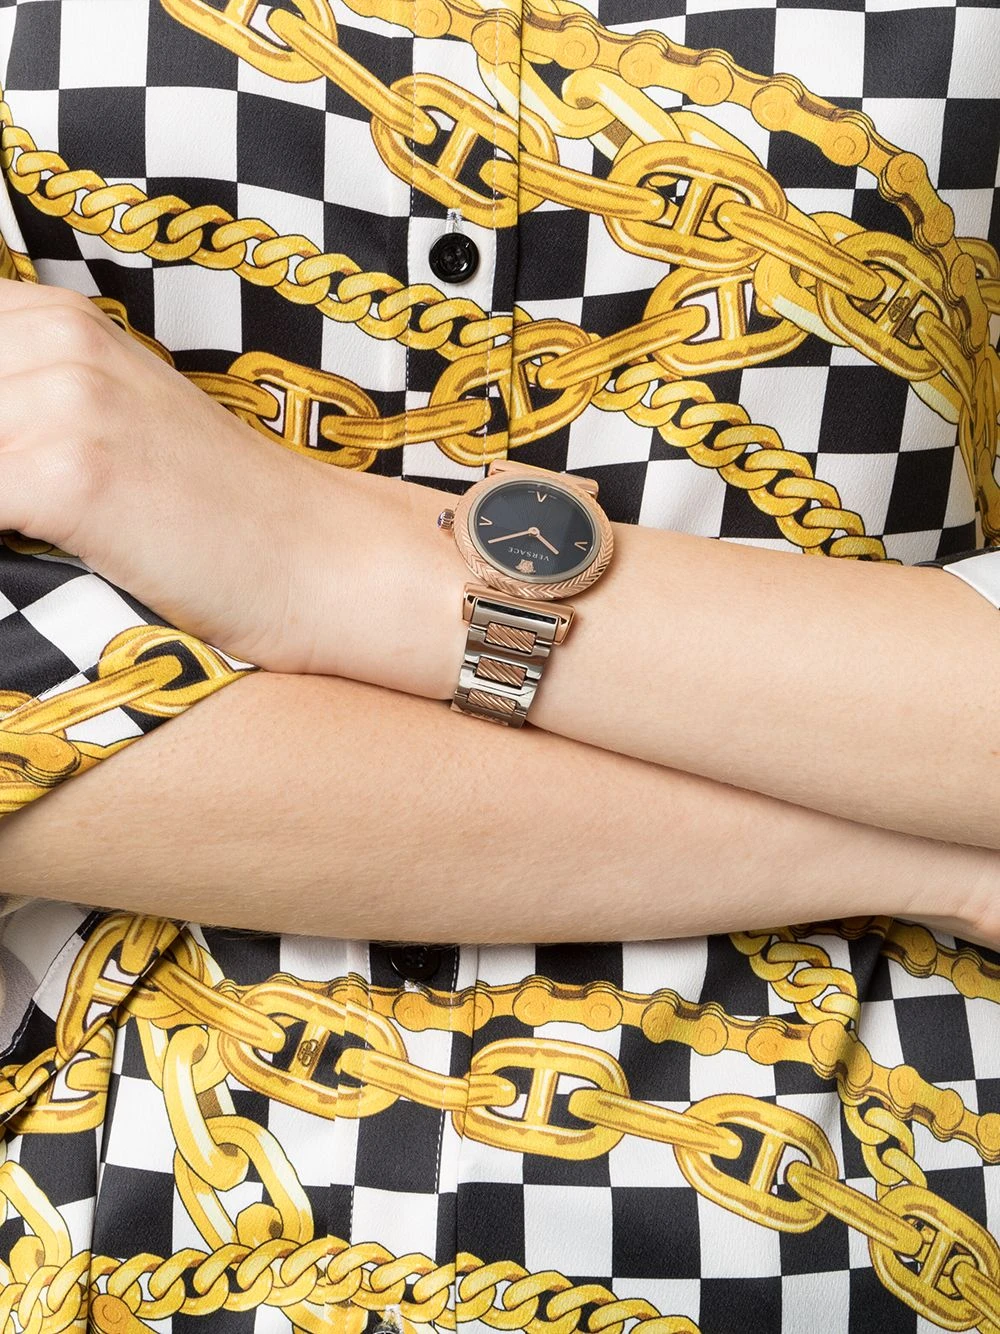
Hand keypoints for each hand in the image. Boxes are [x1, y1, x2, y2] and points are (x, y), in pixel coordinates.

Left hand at [0, 277, 356, 670]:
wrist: (318, 558)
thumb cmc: (218, 511)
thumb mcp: (118, 422)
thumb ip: (32, 403)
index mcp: (60, 320)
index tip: (8, 462)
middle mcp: (57, 340)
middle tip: (13, 497)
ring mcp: (65, 402)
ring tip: (18, 527)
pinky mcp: (69, 474)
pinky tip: (17, 550)